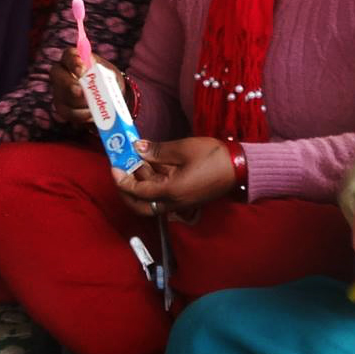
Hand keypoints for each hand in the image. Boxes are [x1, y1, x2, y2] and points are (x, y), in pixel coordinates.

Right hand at [49, 52, 123, 124]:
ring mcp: (58, 89)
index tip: (83, 70)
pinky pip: (66, 112)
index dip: (73, 62)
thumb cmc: (108, 81)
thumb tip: (110, 80)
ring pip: (62, 95)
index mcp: (75, 58)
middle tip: (80, 91)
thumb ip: (107, 76)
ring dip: (79, 102)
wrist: (107, 98)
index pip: (69, 55)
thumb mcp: (111, 76)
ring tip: (94, 106)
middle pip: (56, 73)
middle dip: (68, 83)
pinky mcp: (61, 106)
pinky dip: (80, 115)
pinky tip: (91, 115)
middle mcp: (62, 72)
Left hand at [112, 137, 233, 214]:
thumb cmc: (213, 157)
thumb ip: (157, 151)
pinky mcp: (185, 197)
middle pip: (141, 205)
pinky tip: (150, 165)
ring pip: (151, 200)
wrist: (239, 167)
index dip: (123, 180)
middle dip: (127, 191)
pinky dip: (153, 183)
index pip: (138, 192)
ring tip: (135, 161)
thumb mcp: (183, 149)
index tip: (114, 167)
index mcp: (171, 191)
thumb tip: (137, 148)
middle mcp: (173, 202)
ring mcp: (180, 202)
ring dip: (140, 183)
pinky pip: (163, 194)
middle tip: (119, 173)